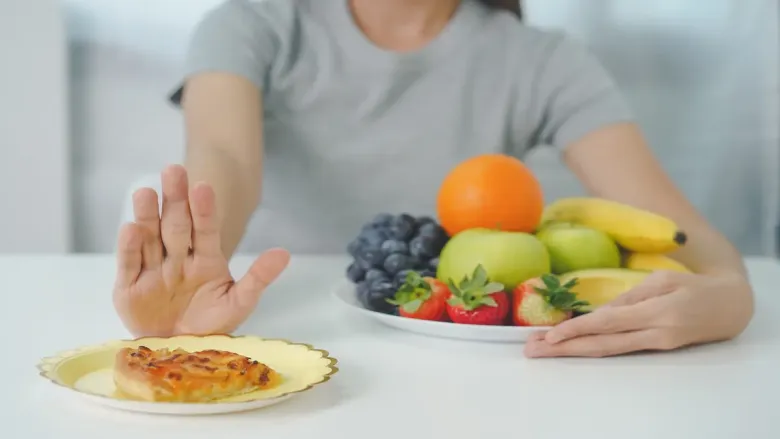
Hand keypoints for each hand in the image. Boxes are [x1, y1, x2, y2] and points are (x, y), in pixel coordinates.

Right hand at [113, 165, 289, 336]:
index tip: (204, 187)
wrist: (179, 353)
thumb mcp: (240, 302)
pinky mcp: (129, 286)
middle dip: (176, 200)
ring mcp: (153, 270)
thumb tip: (285, 253)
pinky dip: (130, 247)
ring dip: (148, 215)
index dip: (204, 209)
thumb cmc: (211, 325)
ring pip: (150, 237)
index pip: (206, 229)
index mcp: (206, 259)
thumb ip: (259, 277)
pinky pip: (130, 264)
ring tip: (146, 192)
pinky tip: (130, 228)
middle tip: (174, 171)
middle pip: (176, 225)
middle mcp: (178, 258)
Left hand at [524, 270, 753, 357]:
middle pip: (602, 345)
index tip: (550, 335)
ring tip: (544, 351)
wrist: (730, 306)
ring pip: (608, 351)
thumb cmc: (693, 286)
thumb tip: (597, 314)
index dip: (577, 330)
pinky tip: (571, 347)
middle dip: (564, 349)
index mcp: (657, 312)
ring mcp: (656, 344)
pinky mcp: (657, 348)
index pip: (608, 323)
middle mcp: (655, 333)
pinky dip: (593, 348)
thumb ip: (629, 298)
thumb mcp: (662, 280)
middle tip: (532, 350)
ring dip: (573, 352)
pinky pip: (620, 349)